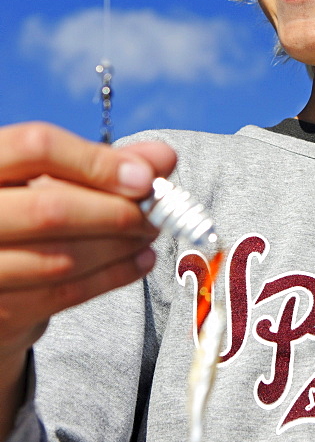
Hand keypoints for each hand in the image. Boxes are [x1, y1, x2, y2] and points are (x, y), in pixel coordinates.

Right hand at [0, 122, 176, 363]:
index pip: (36, 147)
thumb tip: (163, 156)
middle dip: (117, 211)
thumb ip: (100, 162)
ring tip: (151, 233)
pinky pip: (63, 293)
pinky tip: (140, 261)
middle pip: (51, 208)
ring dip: (120, 246)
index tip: (146, 177)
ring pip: (61, 257)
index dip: (96, 161)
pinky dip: (112, 276)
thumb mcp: (48, 176)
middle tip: (158, 211)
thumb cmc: (23, 213)